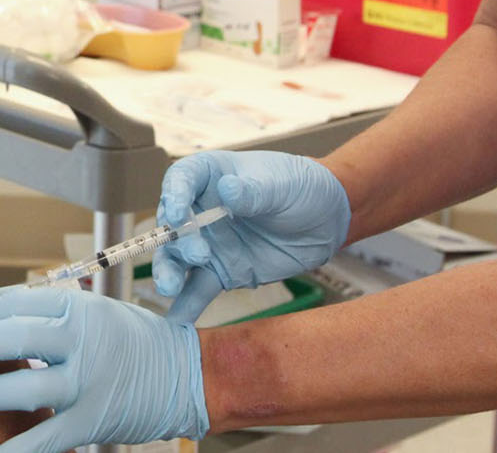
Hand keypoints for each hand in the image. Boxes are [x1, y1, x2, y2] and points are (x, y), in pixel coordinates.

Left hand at [0, 287, 206, 452]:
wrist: (183, 375)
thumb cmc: (128, 339)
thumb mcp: (89, 309)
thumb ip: (40, 311)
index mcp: (78, 307)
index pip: (15, 303)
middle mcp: (82, 340)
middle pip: (14, 339)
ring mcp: (87, 382)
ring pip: (25, 388)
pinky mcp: (91, 421)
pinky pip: (44, 438)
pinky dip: (13, 449)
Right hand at [153, 150, 350, 319]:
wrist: (326, 220)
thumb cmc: (301, 187)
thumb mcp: (282, 185)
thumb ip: (255, 191)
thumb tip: (227, 191)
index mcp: (211, 176)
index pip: (182, 179)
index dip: (174, 194)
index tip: (176, 211)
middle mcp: (201, 209)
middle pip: (173, 223)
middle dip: (176, 241)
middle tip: (197, 255)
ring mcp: (209, 243)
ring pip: (178, 259)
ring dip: (170, 272)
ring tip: (169, 288)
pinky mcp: (222, 272)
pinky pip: (199, 289)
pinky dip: (186, 305)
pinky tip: (176, 321)